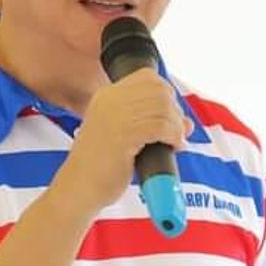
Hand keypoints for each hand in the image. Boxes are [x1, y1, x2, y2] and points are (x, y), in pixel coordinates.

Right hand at [53, 69, 192, 217]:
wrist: (78, 189)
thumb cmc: (100, 168)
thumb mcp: (123, 137)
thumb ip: (150, 123)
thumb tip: (186, 123)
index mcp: (106, 96)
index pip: (147, 77)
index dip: (166, 94)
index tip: (171, 115)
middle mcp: (109, 100)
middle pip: (159, 89)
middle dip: (174, 110)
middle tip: (176, 131)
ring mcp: (115, 116)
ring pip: (163, 107)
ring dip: (176, 125)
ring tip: (175, 141)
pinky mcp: (124, 134)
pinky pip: (160, 126)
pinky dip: (173, 136)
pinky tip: (173, 147)